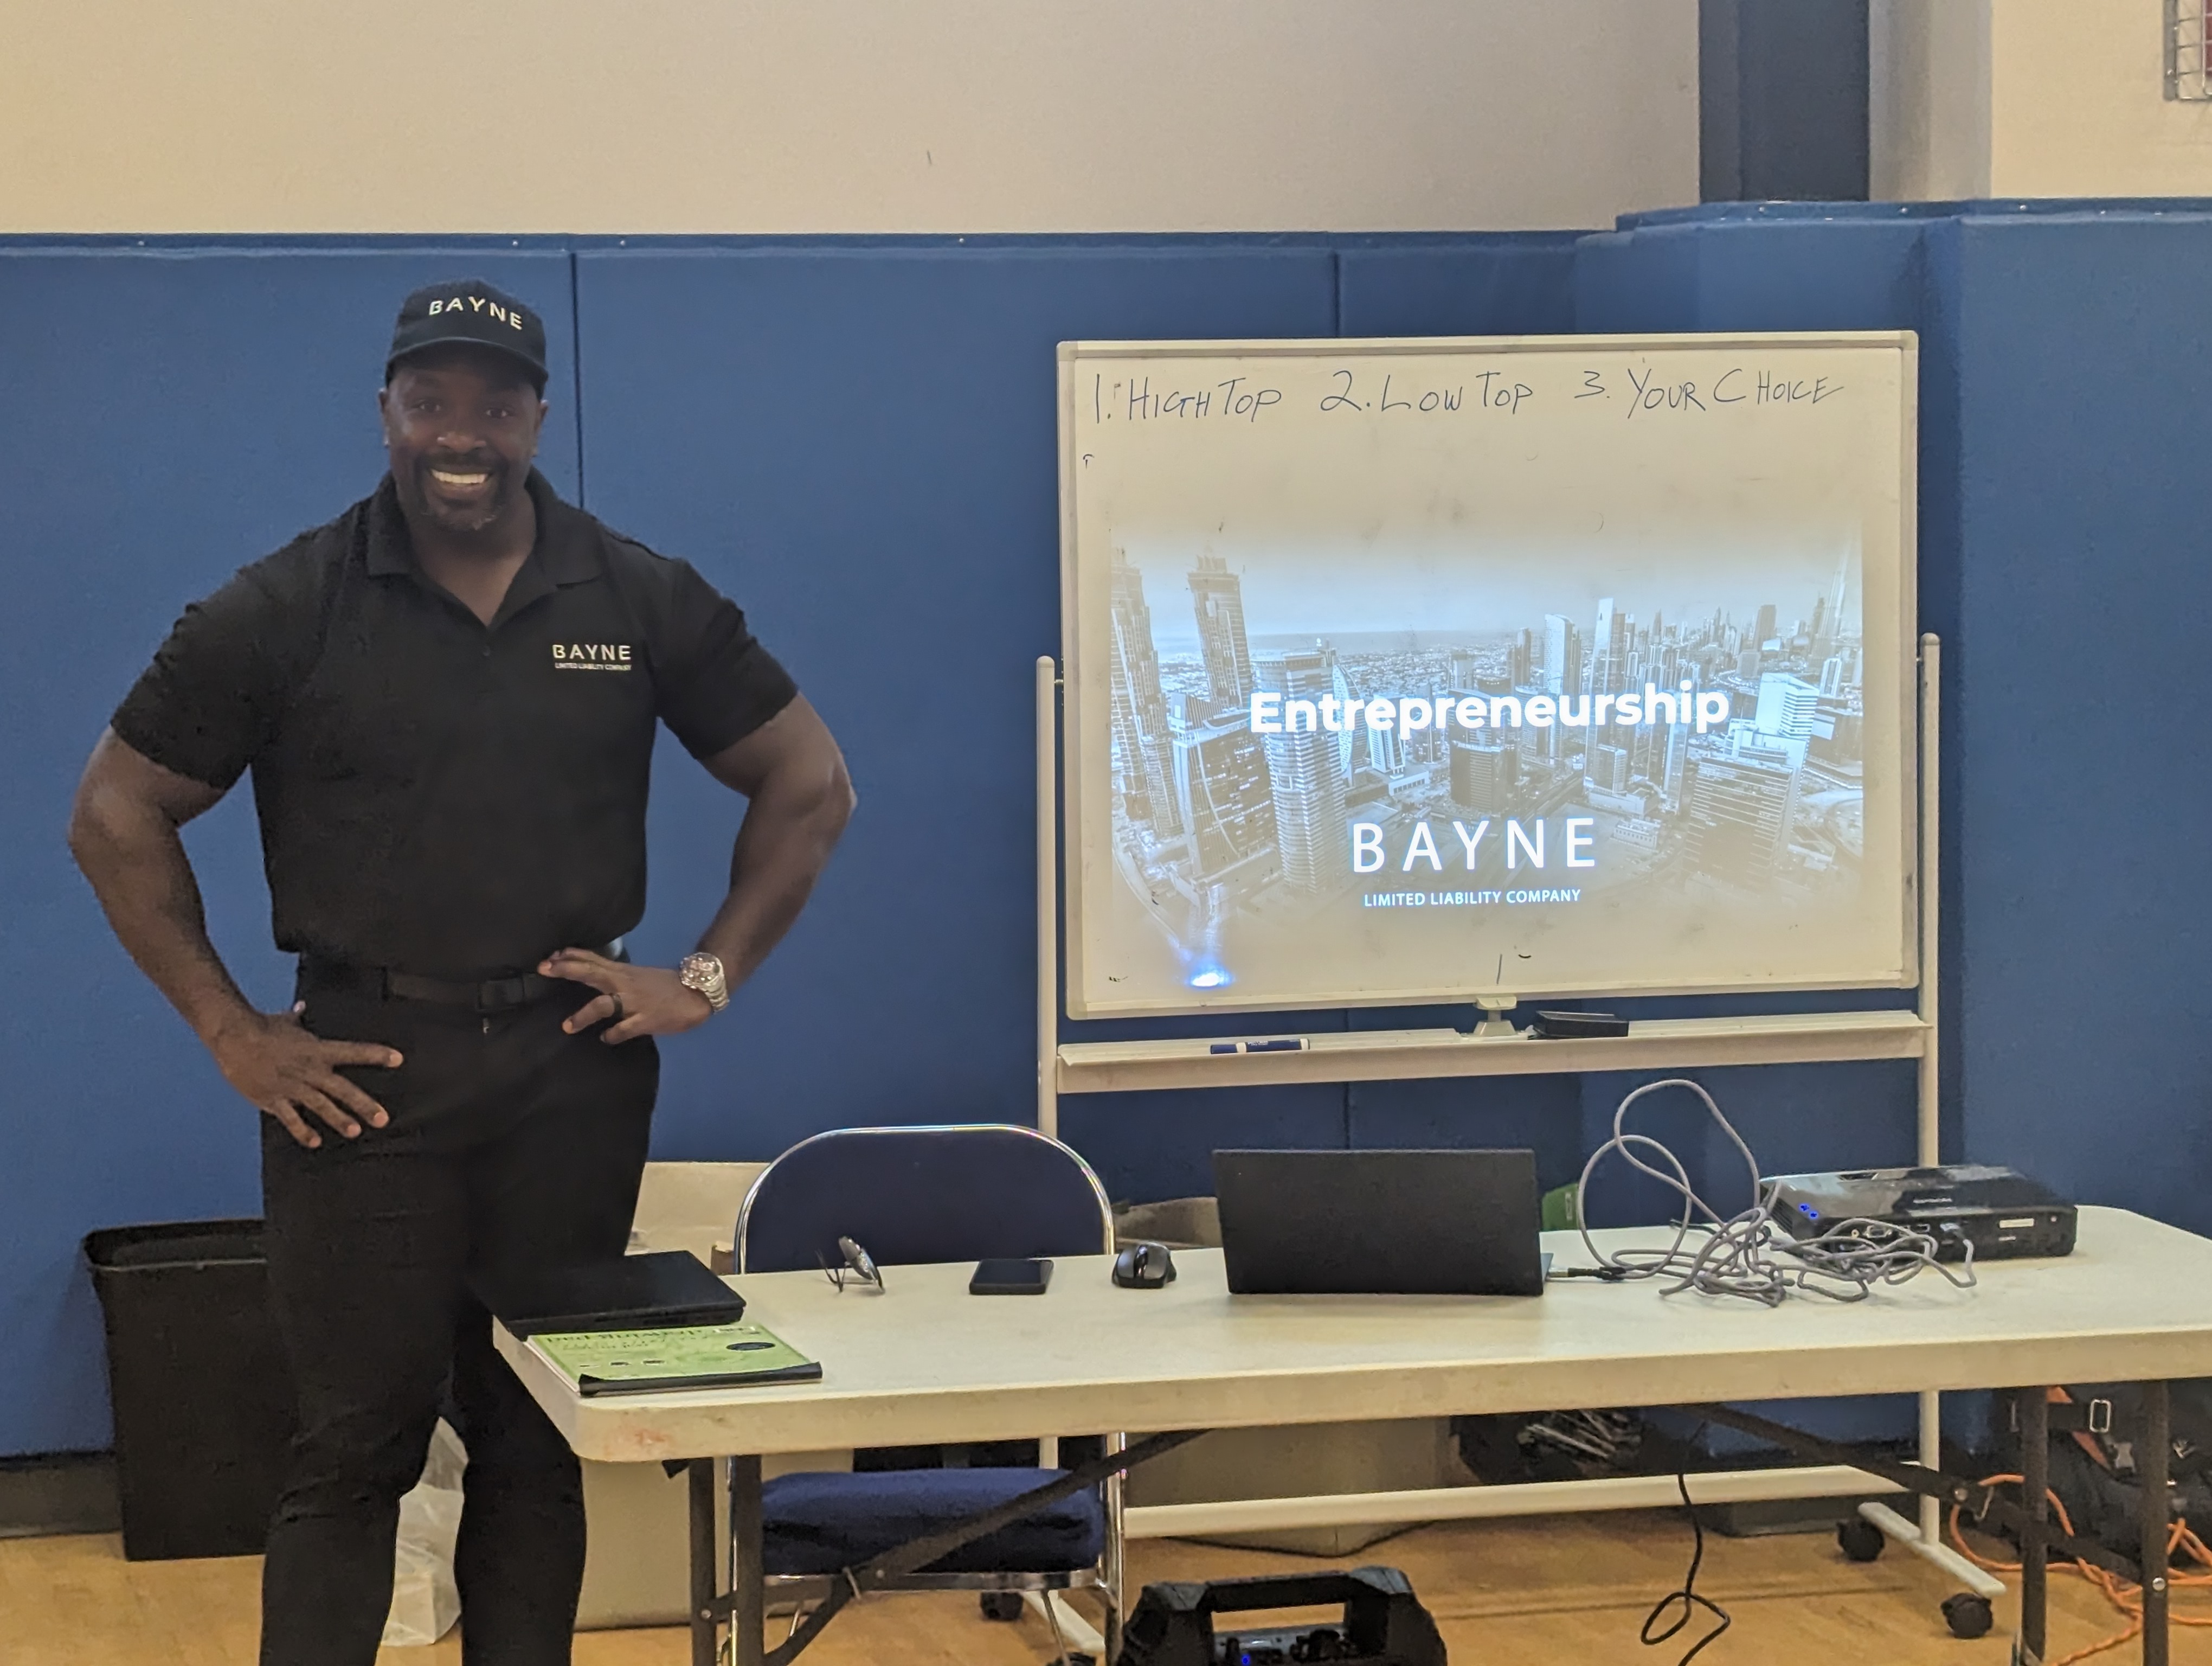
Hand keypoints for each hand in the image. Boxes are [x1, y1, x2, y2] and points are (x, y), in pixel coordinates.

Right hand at [209, 1007, 401, 1149]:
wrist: (233, 1037)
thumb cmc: (261, 1027)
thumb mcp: (285, 1021)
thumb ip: (297, 1018)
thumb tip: (302, 1007)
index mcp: (317, 1050)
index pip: (353, 1051)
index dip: (376, 1055)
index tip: (398, 1059)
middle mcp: (309, 1069)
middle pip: (342, 1089)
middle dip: (363, 1104)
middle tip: (383, 1118)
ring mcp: (292, 1086)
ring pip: (321, 1106)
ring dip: (339, 1119)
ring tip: (356, 1131)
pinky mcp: (273, 1099)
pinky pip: (291, 1118)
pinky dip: (303, 1131)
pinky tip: (315, 1142)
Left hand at [541, 948, 712, 1043]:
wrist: (697, 992)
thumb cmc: (666, 986)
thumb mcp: (638, 976)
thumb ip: (616, 977)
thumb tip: (593, 977)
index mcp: (624, 972)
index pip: (593, 960)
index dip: (570, 957)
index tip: (550, 956)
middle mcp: (625, 984)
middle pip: (591, 973)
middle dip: (567, 970)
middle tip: (544, 969)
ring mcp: (635, 1002)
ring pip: (604, 1005)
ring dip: (583, 1015)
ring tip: (567, 1026)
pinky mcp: (646, 1020)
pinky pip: (624, 1029)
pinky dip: (612, 1034)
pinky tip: (605, 1038)